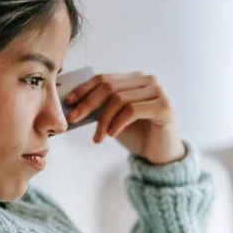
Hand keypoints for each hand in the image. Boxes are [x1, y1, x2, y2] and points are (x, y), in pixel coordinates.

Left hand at [64, 72, 185, 164]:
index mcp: (134, 79)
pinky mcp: (163, 106)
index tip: (68, 102)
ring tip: (98, 137)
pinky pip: (132, 110)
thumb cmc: (138, 135)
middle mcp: (147, 81)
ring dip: (103, 120)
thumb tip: (73, 104)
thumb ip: (100, 108)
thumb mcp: (114, 119)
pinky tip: (112, 134)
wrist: (161, 154)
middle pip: (109, 86)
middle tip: (74, 119)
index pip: (104, 78)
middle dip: (88, 103)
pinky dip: (118, 123)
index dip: (84, 89)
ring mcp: (157, 92)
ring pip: (119, 99)